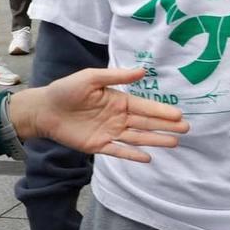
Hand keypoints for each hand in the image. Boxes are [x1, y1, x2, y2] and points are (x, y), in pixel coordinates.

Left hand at [8, 67, 188, 162]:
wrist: (44, 109)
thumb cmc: (66, 90)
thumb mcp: (91, 78)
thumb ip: (116, 76)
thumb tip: (142, 71)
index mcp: (118, 100)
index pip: (145, 107)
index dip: (162, 111)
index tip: (179, 115)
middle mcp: (118, 117)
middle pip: (146, 123)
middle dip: (166, 126)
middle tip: (185, 129)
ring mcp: (110, 132)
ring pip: (137, 138)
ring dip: (155, 140)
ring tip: (174, 143)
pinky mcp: (99, 146)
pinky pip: (119, 151)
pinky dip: (133, 155)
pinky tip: (148, 158)